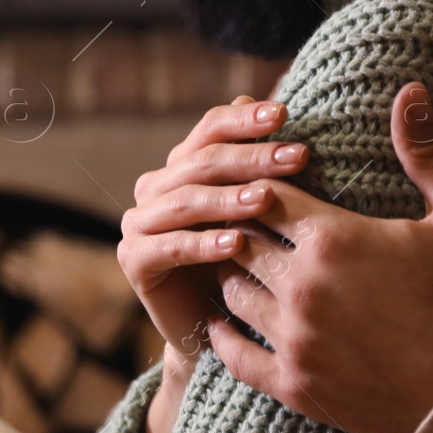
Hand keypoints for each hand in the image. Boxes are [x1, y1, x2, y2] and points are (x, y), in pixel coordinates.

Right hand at [116, 95, 311, 432]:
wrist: (220, 326)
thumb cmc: (249, 259)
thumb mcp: (261, 208)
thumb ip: (263, 164)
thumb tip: (280, 106)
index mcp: (183, 162)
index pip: (212, 127)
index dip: (247, 120)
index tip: (287, 114)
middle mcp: (156, 186)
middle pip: (203, 161)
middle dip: (253, 158)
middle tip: (298, 157)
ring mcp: (140, 221)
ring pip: (186, 200)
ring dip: (229, 198)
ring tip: (268, 199)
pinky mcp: (134, 260)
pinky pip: (169, 247)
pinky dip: (203, 244)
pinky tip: (237, 244)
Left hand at [206, 83, 432, 432]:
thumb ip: (427, 151)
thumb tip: (412, 90)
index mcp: (335, 238)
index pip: (268, 192)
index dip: (264, 181)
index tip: (268, 177)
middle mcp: (302, 287)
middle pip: (241, 238)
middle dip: (244, 223)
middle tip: (246, 215)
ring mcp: (295, 340)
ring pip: (232, 291)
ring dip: (235, 272)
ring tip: (239, 260)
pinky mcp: (296, 385)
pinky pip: (234, 356)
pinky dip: (224, 335)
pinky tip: (223, 321)